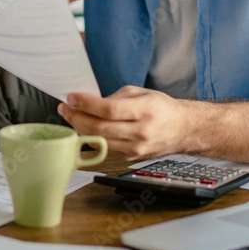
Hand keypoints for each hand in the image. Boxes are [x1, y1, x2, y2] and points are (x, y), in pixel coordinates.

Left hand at [56, 85, 193, 160]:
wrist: (183, 129)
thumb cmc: (162, 108)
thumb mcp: (142, 93)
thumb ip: (116, 97)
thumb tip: (90, 102)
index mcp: (145, 110)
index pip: (109, 109)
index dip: (86, 104)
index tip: (72, 98)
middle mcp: (141, 132)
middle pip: (100, 128)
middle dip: (77, 117)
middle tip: (65, 107)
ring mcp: (136, 148)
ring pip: (100, 140)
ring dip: (80, 128)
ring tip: (71, 116)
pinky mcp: (131, 157)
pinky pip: (106, 146)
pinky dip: (92, 137)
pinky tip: (85, 127)